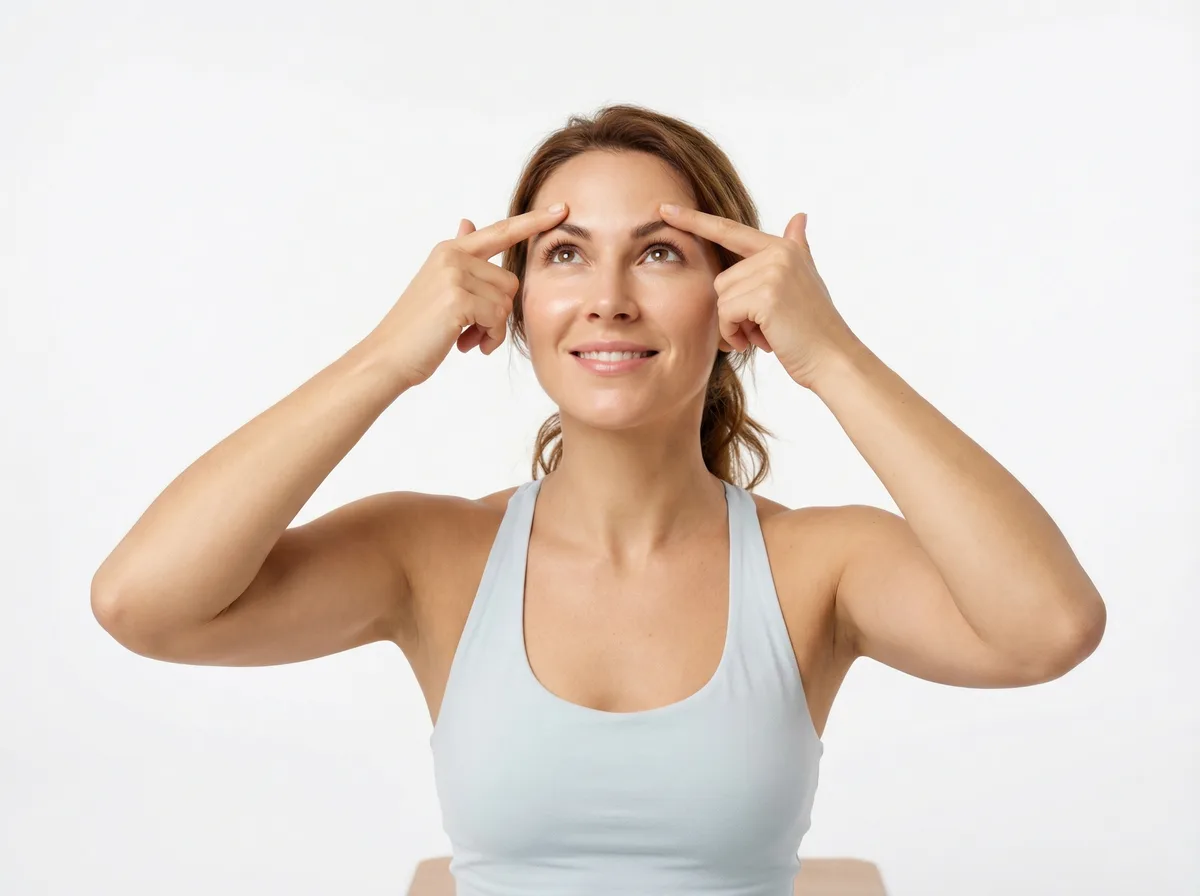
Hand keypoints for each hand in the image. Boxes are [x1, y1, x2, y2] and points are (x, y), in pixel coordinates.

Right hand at [364, 203, 568, 387]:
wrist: (388, 356)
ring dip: (492, 329)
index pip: (501, 231)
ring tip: (465, 337)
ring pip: (506, 302)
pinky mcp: (458, 299)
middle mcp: (453, 256)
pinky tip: (465, 344)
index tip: (562, 208)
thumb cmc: (418, 328)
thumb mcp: (438, 284)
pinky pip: (498, 319)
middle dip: (497, 313)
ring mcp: (454, 275)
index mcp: (450, 250)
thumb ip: (461, 256)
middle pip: (511, 281)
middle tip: (470, 330)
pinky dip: (489, 338)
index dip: (533, 221)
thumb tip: (468, 220)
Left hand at [660, 205, 859, 389]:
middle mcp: (778, 253)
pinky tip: (762, 341)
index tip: (663, 209)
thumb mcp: (805, 280)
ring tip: (766, 334)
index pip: (729, 230)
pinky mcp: (766, 294)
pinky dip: (736, 333)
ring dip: (736, 325)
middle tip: (763, 328)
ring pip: (721, 297)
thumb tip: (799, 215)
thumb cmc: (813, 328)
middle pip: (721, 279)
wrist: (832, 359)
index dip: (695, 220)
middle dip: (734, 311)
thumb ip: (796, 248)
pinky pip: (726, 313)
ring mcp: (773, 271)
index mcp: (782, 248)